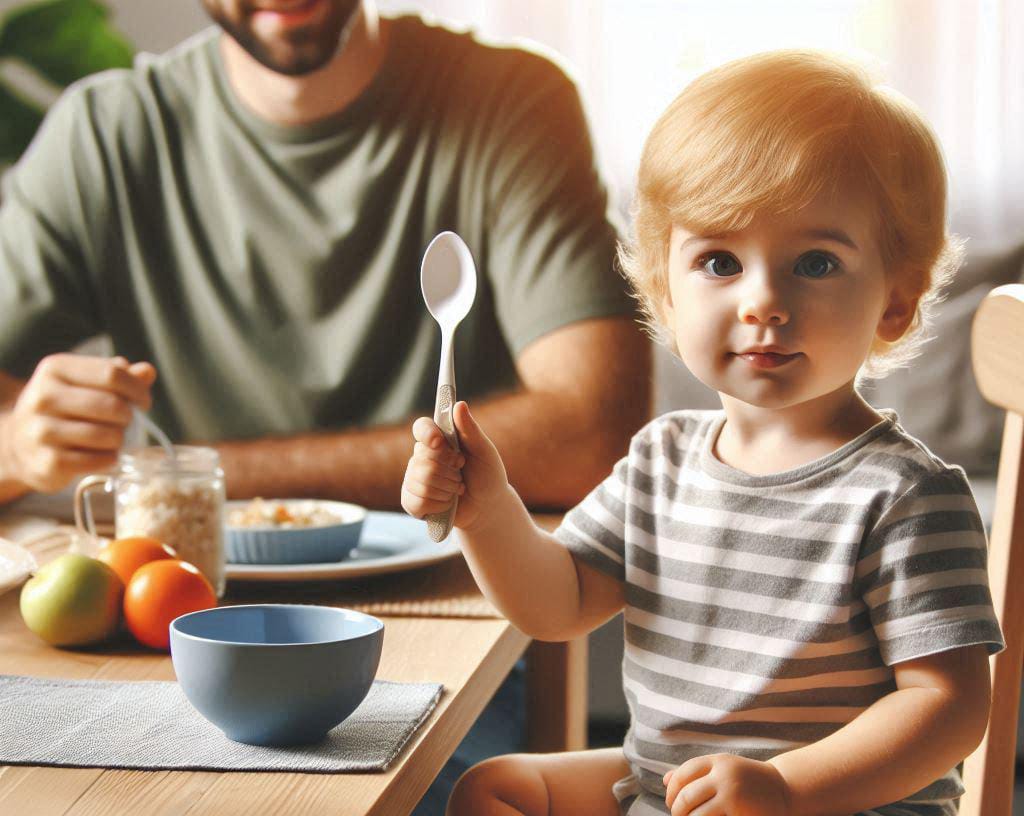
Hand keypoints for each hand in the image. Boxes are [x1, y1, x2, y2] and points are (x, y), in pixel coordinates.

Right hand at [0, 354, 156, 491]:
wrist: (21, 444)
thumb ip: (118, 376)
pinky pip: (95, 461)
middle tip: (128, 423)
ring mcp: (41, 430)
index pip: (111, 373)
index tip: (143, 402)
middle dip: (129, 417)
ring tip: (115, 439)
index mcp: (56, 369)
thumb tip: (147, 371)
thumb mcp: (85, 384)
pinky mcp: (47, 462)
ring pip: (105, 435)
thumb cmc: (65, 409)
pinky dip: (109, 459)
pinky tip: (106, 456)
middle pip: (111, 405)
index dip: (137, 389)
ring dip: (120, 440)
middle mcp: (43, 396)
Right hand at [401, 401, 507, 531]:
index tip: (439, 442)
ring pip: (420, 482)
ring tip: (457, 489)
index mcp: (439, 440)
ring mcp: (414, 478)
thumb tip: (459, 404)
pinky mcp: (412, 500)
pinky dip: (437, 505)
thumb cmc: (488, 476)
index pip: (421, 428)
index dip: (427, 434)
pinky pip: (415, 502)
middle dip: (449, 471)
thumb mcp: (485, 452)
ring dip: (446, 489)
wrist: (488, 507)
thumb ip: (471, 430)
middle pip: (422, 460)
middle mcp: (422, 456)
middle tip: (461, 473)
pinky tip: (447, 503)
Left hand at [663, 754, 791, 815]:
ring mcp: (733, 795)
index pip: (683, 774)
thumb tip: (665, 781)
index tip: (671, 803)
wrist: (784, 789)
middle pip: (686, 796)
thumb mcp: (722, 769)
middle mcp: (724, 775)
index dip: (672, 791)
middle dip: (677, 811)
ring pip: (697, 815)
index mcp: (717, 761)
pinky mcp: (740, 812)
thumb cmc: (746, 780)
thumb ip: (695, 773)